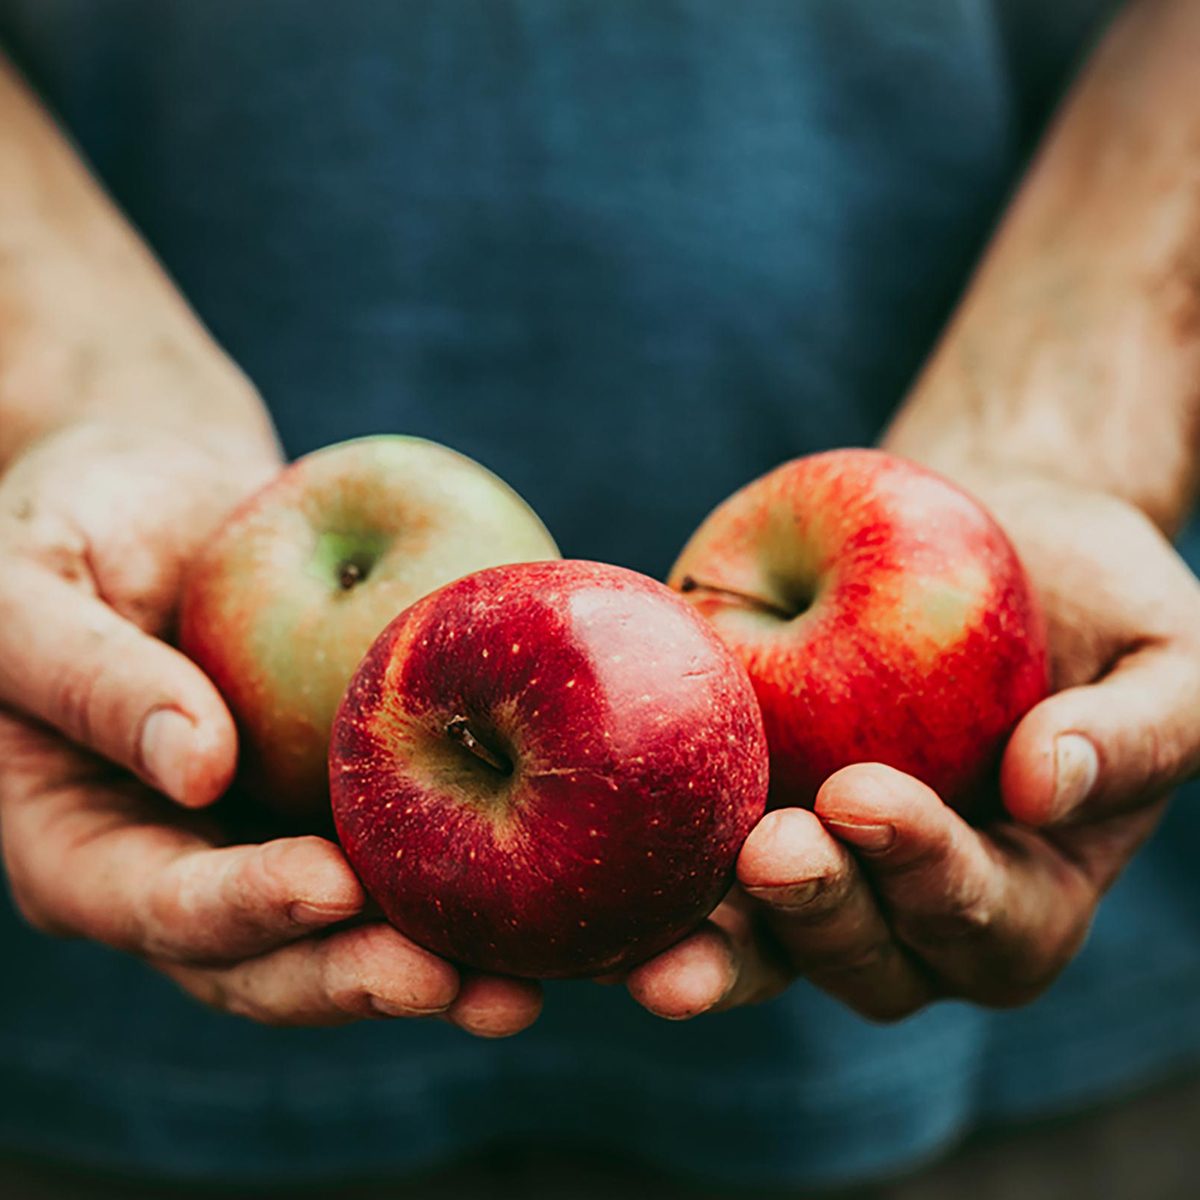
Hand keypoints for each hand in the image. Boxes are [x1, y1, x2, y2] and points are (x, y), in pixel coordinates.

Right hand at [0, 421, 541, 1034]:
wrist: (163, 486)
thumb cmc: (74, 522)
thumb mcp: (32, 589)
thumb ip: (91, 679)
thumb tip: (197, 767)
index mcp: (87, 846)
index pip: (159, 905)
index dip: (243, 911)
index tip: (330, 888)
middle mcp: (188, 865)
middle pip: (269, 957)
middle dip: (357, 977)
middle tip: (451, 983)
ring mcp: (272, 837)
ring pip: (355, 929)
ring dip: (439, 964)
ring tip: (526, 984)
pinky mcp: (347, 797)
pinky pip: (410, 846)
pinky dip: (479, 875)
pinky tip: (559, 886)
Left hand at [625, 472, 1199, 1020]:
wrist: (983, 535)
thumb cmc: (1090, 598)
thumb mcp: (1164, 654)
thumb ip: (1137, 733)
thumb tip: (1046, 787)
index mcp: (1024, 890)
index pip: (986, 921)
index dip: (930, 877)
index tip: (868, 799)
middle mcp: (913, 906)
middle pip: (868, 960)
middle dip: (819, 916)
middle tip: (772, 850)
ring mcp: (821, 872)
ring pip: (768, 949)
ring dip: (717, 947)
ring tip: (658, 935)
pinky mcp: (742, 818)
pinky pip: (691, 877)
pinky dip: (644, 891)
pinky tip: (595, 879)